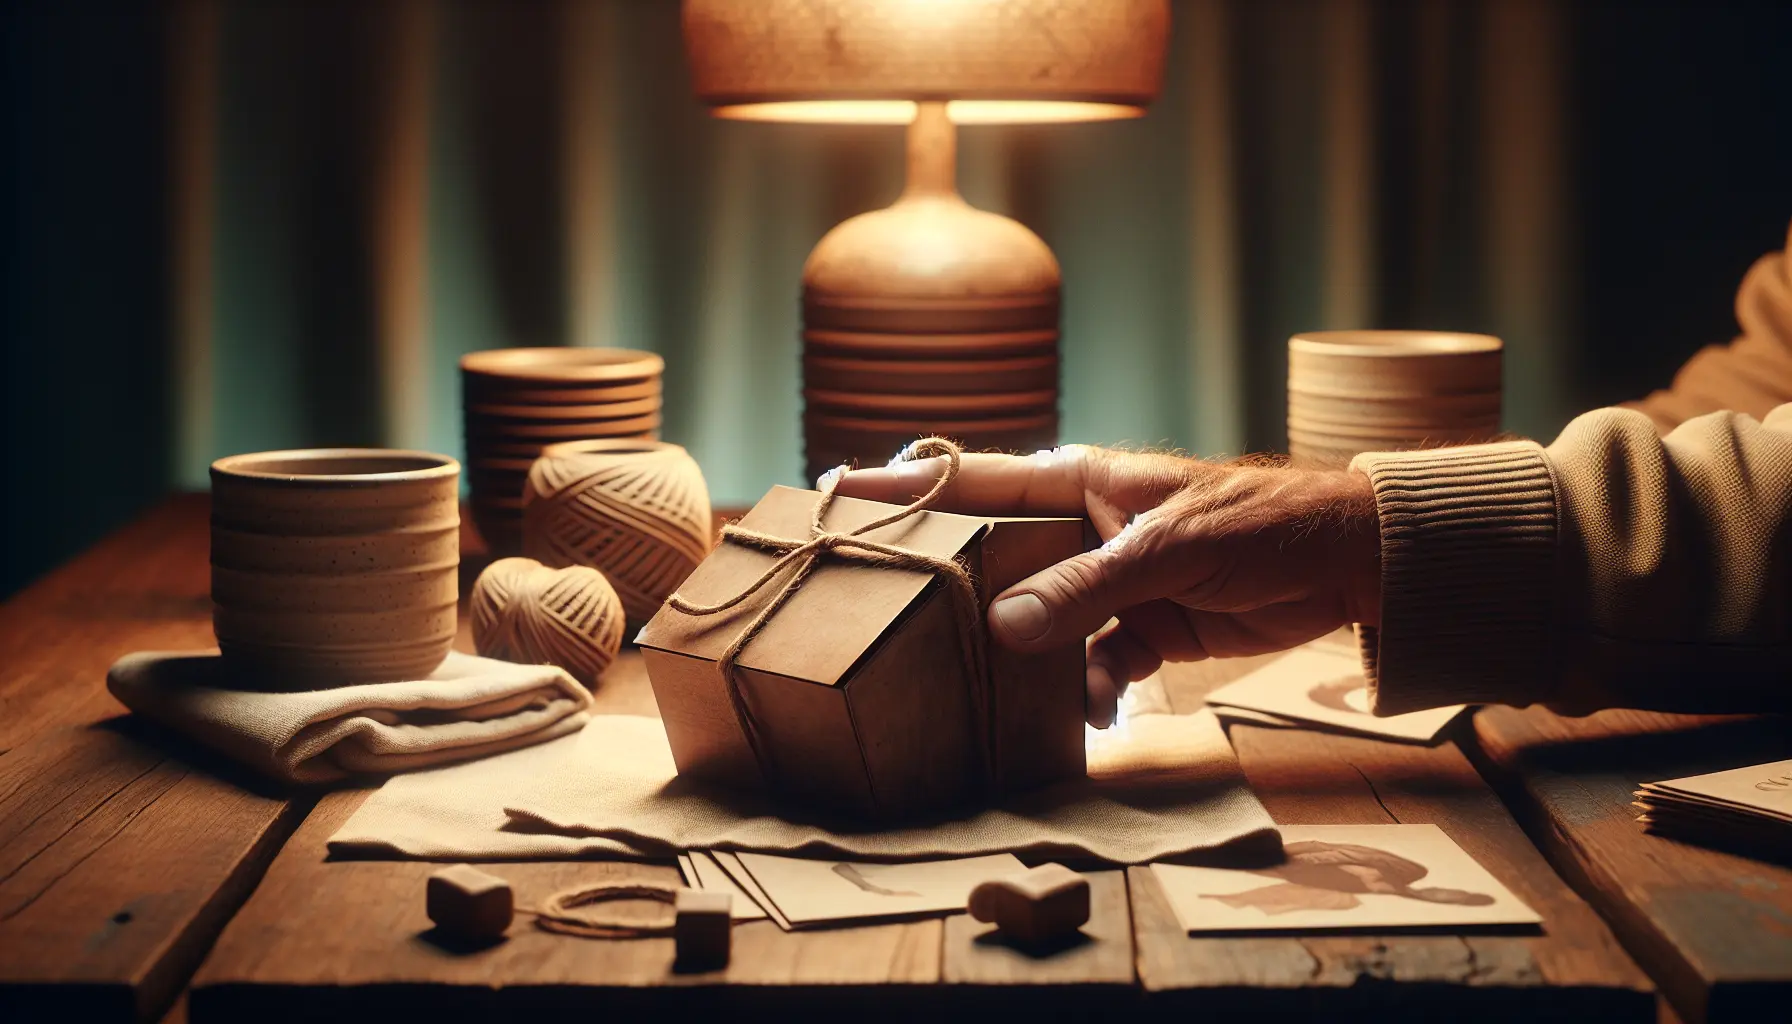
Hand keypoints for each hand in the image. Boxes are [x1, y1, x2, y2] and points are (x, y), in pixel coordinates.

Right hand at [832, 446, 1381, 726]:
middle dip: (954, 593)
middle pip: (993, 558)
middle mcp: (1081, 527)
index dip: (902, 487)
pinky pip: (1092, 664)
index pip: (973, 480)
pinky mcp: (1142, 628)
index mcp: (1078, 480)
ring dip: (1027, 662)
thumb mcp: (1164, 550)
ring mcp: (1108, 580)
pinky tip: (1095, 711)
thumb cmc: (1257, 523)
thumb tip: (1003, 628)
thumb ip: (1084, 588)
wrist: (1346, 564)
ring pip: (1038, 623)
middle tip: (892, 621)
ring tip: (1000, 695)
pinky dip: (1091, 690)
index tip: (833, 494)